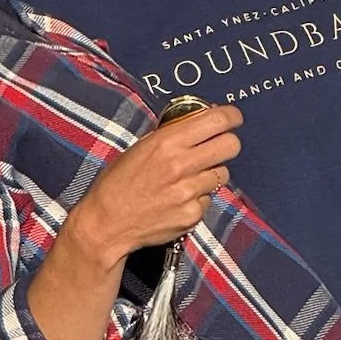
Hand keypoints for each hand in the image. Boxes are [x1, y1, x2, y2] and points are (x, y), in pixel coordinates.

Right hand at [69, 105, 242, 266]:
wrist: (107, 223)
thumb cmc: (118, 183)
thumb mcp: (140, 147)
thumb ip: (171, 134)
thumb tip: (200, 120)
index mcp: (166, 142)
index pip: (216, 120)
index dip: (231, 116)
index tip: (233, 118)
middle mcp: (181, 165)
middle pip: (231, 145)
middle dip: (227, 143)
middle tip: (218, 147)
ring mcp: (189, 192)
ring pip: (222, 174)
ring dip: (211, 173)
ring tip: (188, 179)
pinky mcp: (192, 214)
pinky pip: (208, 199)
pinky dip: (198, 198)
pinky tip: (178, 200)